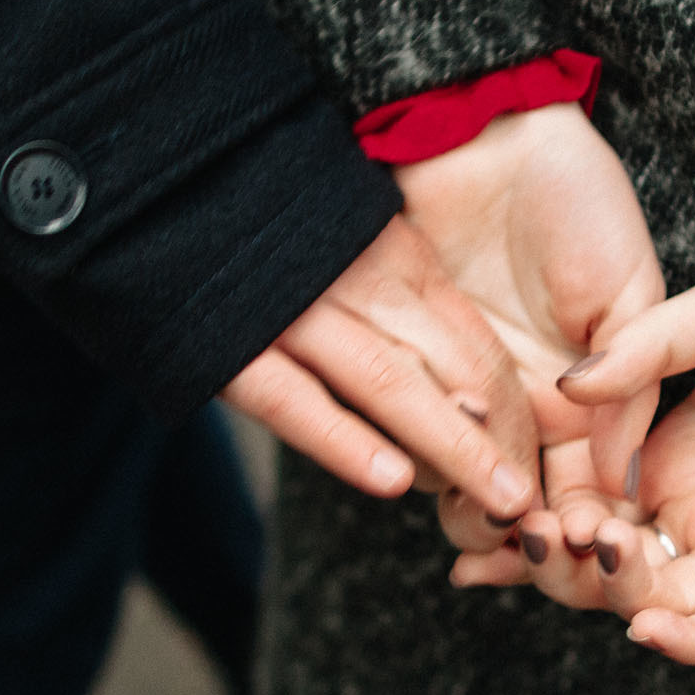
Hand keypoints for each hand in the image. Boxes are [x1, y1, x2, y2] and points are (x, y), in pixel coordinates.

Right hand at [224, 214, 539, 520]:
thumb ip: (402, 306)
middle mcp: (353, 278)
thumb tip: (463, 401)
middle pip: (451, 366)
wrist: (160, 188)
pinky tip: (390, 481)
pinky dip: (345, 441)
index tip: (534, 470)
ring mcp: (293, 311)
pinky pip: (295, 399)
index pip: (475, 346)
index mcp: (393, 256)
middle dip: (498, 442)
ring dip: (450, 448)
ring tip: (495, 504)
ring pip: (388, 384)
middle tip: (532, 506)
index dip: (512, 416)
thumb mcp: (352, 247)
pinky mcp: (231, 344)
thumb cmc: (266, 235)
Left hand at [368, 102, 667, 569]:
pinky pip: (402, 428)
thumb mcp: (627, 291)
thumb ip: (633, 383)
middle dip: (529, 532)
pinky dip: (417, 453)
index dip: (592, 523)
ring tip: (489, 523)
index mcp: (582, 398)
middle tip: (536, 547)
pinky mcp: (399, 362)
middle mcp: (516, 405)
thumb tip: (626, 477)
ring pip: (459, 478)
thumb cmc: (574, 197)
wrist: (487, 129)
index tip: (596, 547)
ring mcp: (454, 388)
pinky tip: (425, 468)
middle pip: (519, 497)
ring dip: (473, 504)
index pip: (585, 487)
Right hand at [543, 257, 694, 664]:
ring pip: (660, 603)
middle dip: (559, 564)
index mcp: (664, 455)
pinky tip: (649, 630)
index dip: (535, 516)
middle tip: (537, 537)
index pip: (581, 507)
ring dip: (616, 595)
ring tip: (594, 555)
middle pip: (605, 570)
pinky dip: (694, 641)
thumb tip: (564, 388)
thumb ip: (642, 351)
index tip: (490, 513)